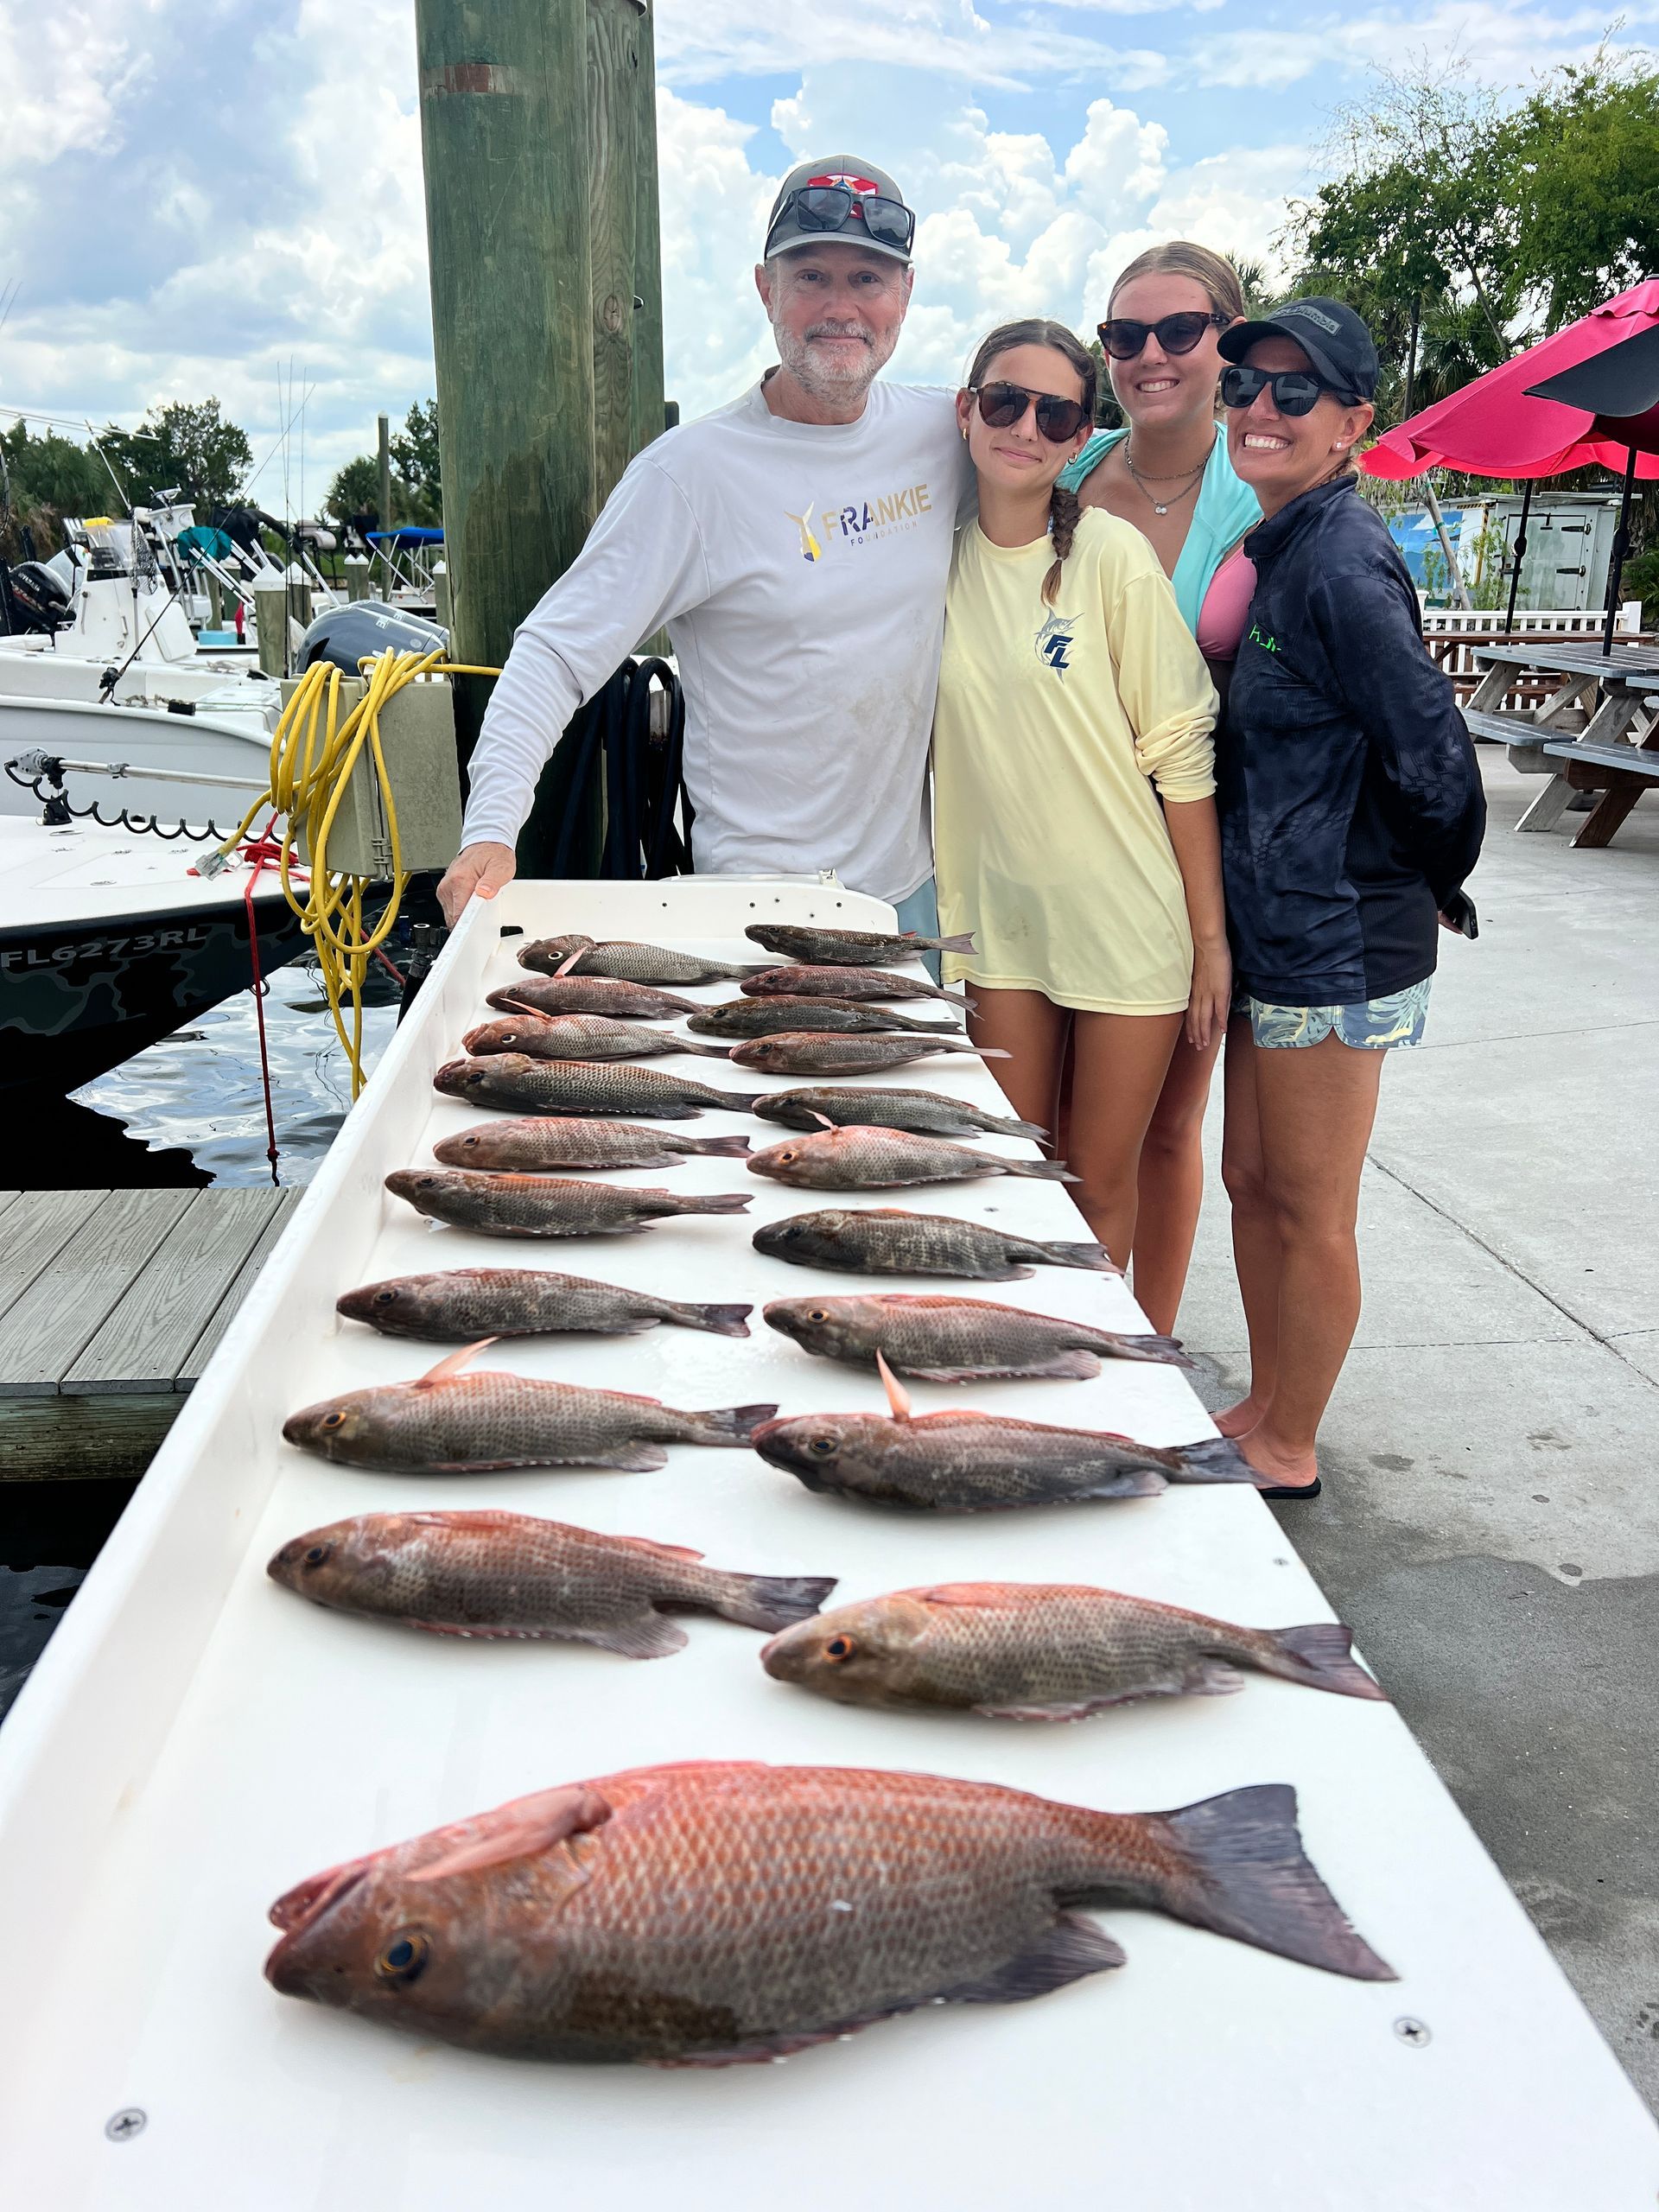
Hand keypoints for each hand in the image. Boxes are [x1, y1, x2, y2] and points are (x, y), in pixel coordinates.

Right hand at [437, 841, 515, 927]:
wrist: (485, 843)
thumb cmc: (493, 854)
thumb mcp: (501, 867)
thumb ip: (492, 882)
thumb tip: (484, 893)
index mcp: (460, 880)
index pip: (458, 914)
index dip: (466, 927)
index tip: (469, 937)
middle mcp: (448, 885)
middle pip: (454, 918)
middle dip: (468, 921)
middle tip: (483, 911)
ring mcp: (445, 888)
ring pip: (452, 915)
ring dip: (464, 915)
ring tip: (477, 902)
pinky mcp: (445, 891)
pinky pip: (452, 908)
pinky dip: (461, 910)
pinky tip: (471, 901)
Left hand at [1187, 937, 1231, 1052]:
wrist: (1207, 942)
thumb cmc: (1203, 953)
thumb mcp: (1199, 972)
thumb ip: (1201, 984)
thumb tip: (1203, 991)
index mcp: (1194, 990)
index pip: (1191, 1013)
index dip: (1190, 1027)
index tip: (1190, 1038)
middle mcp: (1199, 994)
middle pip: (1196, 1019)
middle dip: (1196, 1034)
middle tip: (1197, 1047)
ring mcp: (1209, 992)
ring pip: (1204, 1018)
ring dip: (1205, 1032)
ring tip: (1205, 1044)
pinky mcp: (1221, 989)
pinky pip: (1220, 1008)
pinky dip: (1220, 1020)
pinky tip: (1222, 1030)